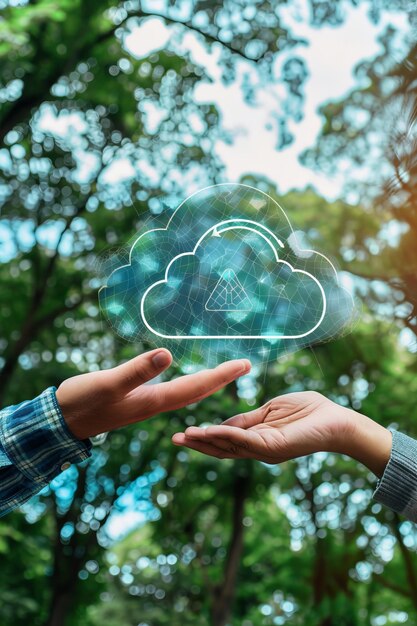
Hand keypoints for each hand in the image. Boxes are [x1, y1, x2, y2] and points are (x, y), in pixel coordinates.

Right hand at [56, 349, 250, 439]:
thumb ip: (136, 371)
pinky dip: (187, 384)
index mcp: (154, 401)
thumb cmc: (83, 402)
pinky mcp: (137, 401)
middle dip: (221, 379)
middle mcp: (156, 404)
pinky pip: (172, 392)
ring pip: (186, 394)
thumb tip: (167, 353)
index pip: (196, 387)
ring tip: (224, 373)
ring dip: (207, 382)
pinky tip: (186, 379)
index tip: (245, 365)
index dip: (221, 375)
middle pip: (197, 391)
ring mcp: (147, 404)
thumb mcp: (108, 383)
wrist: (63, 422)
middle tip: (244, 366)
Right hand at [172, 391, 391, 476]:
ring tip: (185, 437)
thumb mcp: (270, 410)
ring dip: (207, 441)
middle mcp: (258, 448)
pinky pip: (246, 441)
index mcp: (257, 438)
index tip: (184, 432)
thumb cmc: (308, 411)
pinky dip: (226, 436)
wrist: (336, 419)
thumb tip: (223, 424)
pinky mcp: (274, 447)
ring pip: (230, 447)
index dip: (205, 436)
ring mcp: (265, 450)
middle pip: (222, 449)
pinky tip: (210, 431)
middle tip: (175, 438)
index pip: (226, 439)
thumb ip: (248, 418)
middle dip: (198, 444)